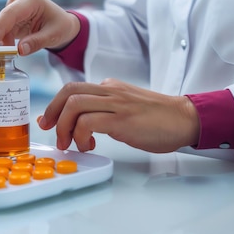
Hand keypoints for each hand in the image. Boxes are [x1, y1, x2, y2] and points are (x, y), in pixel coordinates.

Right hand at [0, 0, 80, 54]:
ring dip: (3, 41)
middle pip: (3, 20)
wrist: (63, 24)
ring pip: (2, 26)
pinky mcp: (12, 15)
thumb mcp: (53, 36)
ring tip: (9, 54)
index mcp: (31, 0)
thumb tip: (20, 50)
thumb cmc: (60, 27)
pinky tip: (9, 49)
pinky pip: (4, 30)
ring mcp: (14, 6)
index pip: (10, 14)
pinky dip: (5, 40)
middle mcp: (20, 0)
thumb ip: (36, 42)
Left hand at [37, 79, 199, 152]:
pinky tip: (90, 146)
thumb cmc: (158, 118)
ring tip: (71, 144)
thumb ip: (106, 108)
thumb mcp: (126, 105)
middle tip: (50, 131)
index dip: (55, 105)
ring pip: (74, 105)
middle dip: (53, 112)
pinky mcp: (122, 119)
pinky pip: (88, 122)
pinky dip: (81, 135)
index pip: (73, 88)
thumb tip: (83, 122)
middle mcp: (110, 91)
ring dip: (65, 126)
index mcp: (110, 87)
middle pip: (68, 92)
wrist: (185, 119)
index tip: (48, 121)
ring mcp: (116, 104)